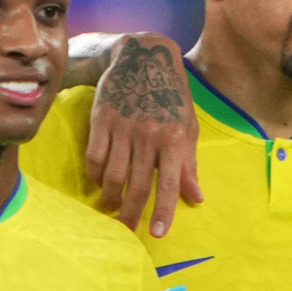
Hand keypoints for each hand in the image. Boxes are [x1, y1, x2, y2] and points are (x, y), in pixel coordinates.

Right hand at [80, 32, 199, 237]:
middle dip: (132, 214)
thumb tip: (197, 197)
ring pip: (112, 175)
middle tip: (127, 231)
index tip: (158, 234)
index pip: (170, 183)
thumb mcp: (187, 126)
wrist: (143, 56)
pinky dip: (95, 174)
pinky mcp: (102, 120)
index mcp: (174, 137)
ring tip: (112, 207)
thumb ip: (189, 164)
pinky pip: (95, 157)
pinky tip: (98, 181)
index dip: (164, 211)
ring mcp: (123, 127)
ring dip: (111, 197)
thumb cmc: (170, 95)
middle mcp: (148, 134)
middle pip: (138, 185)